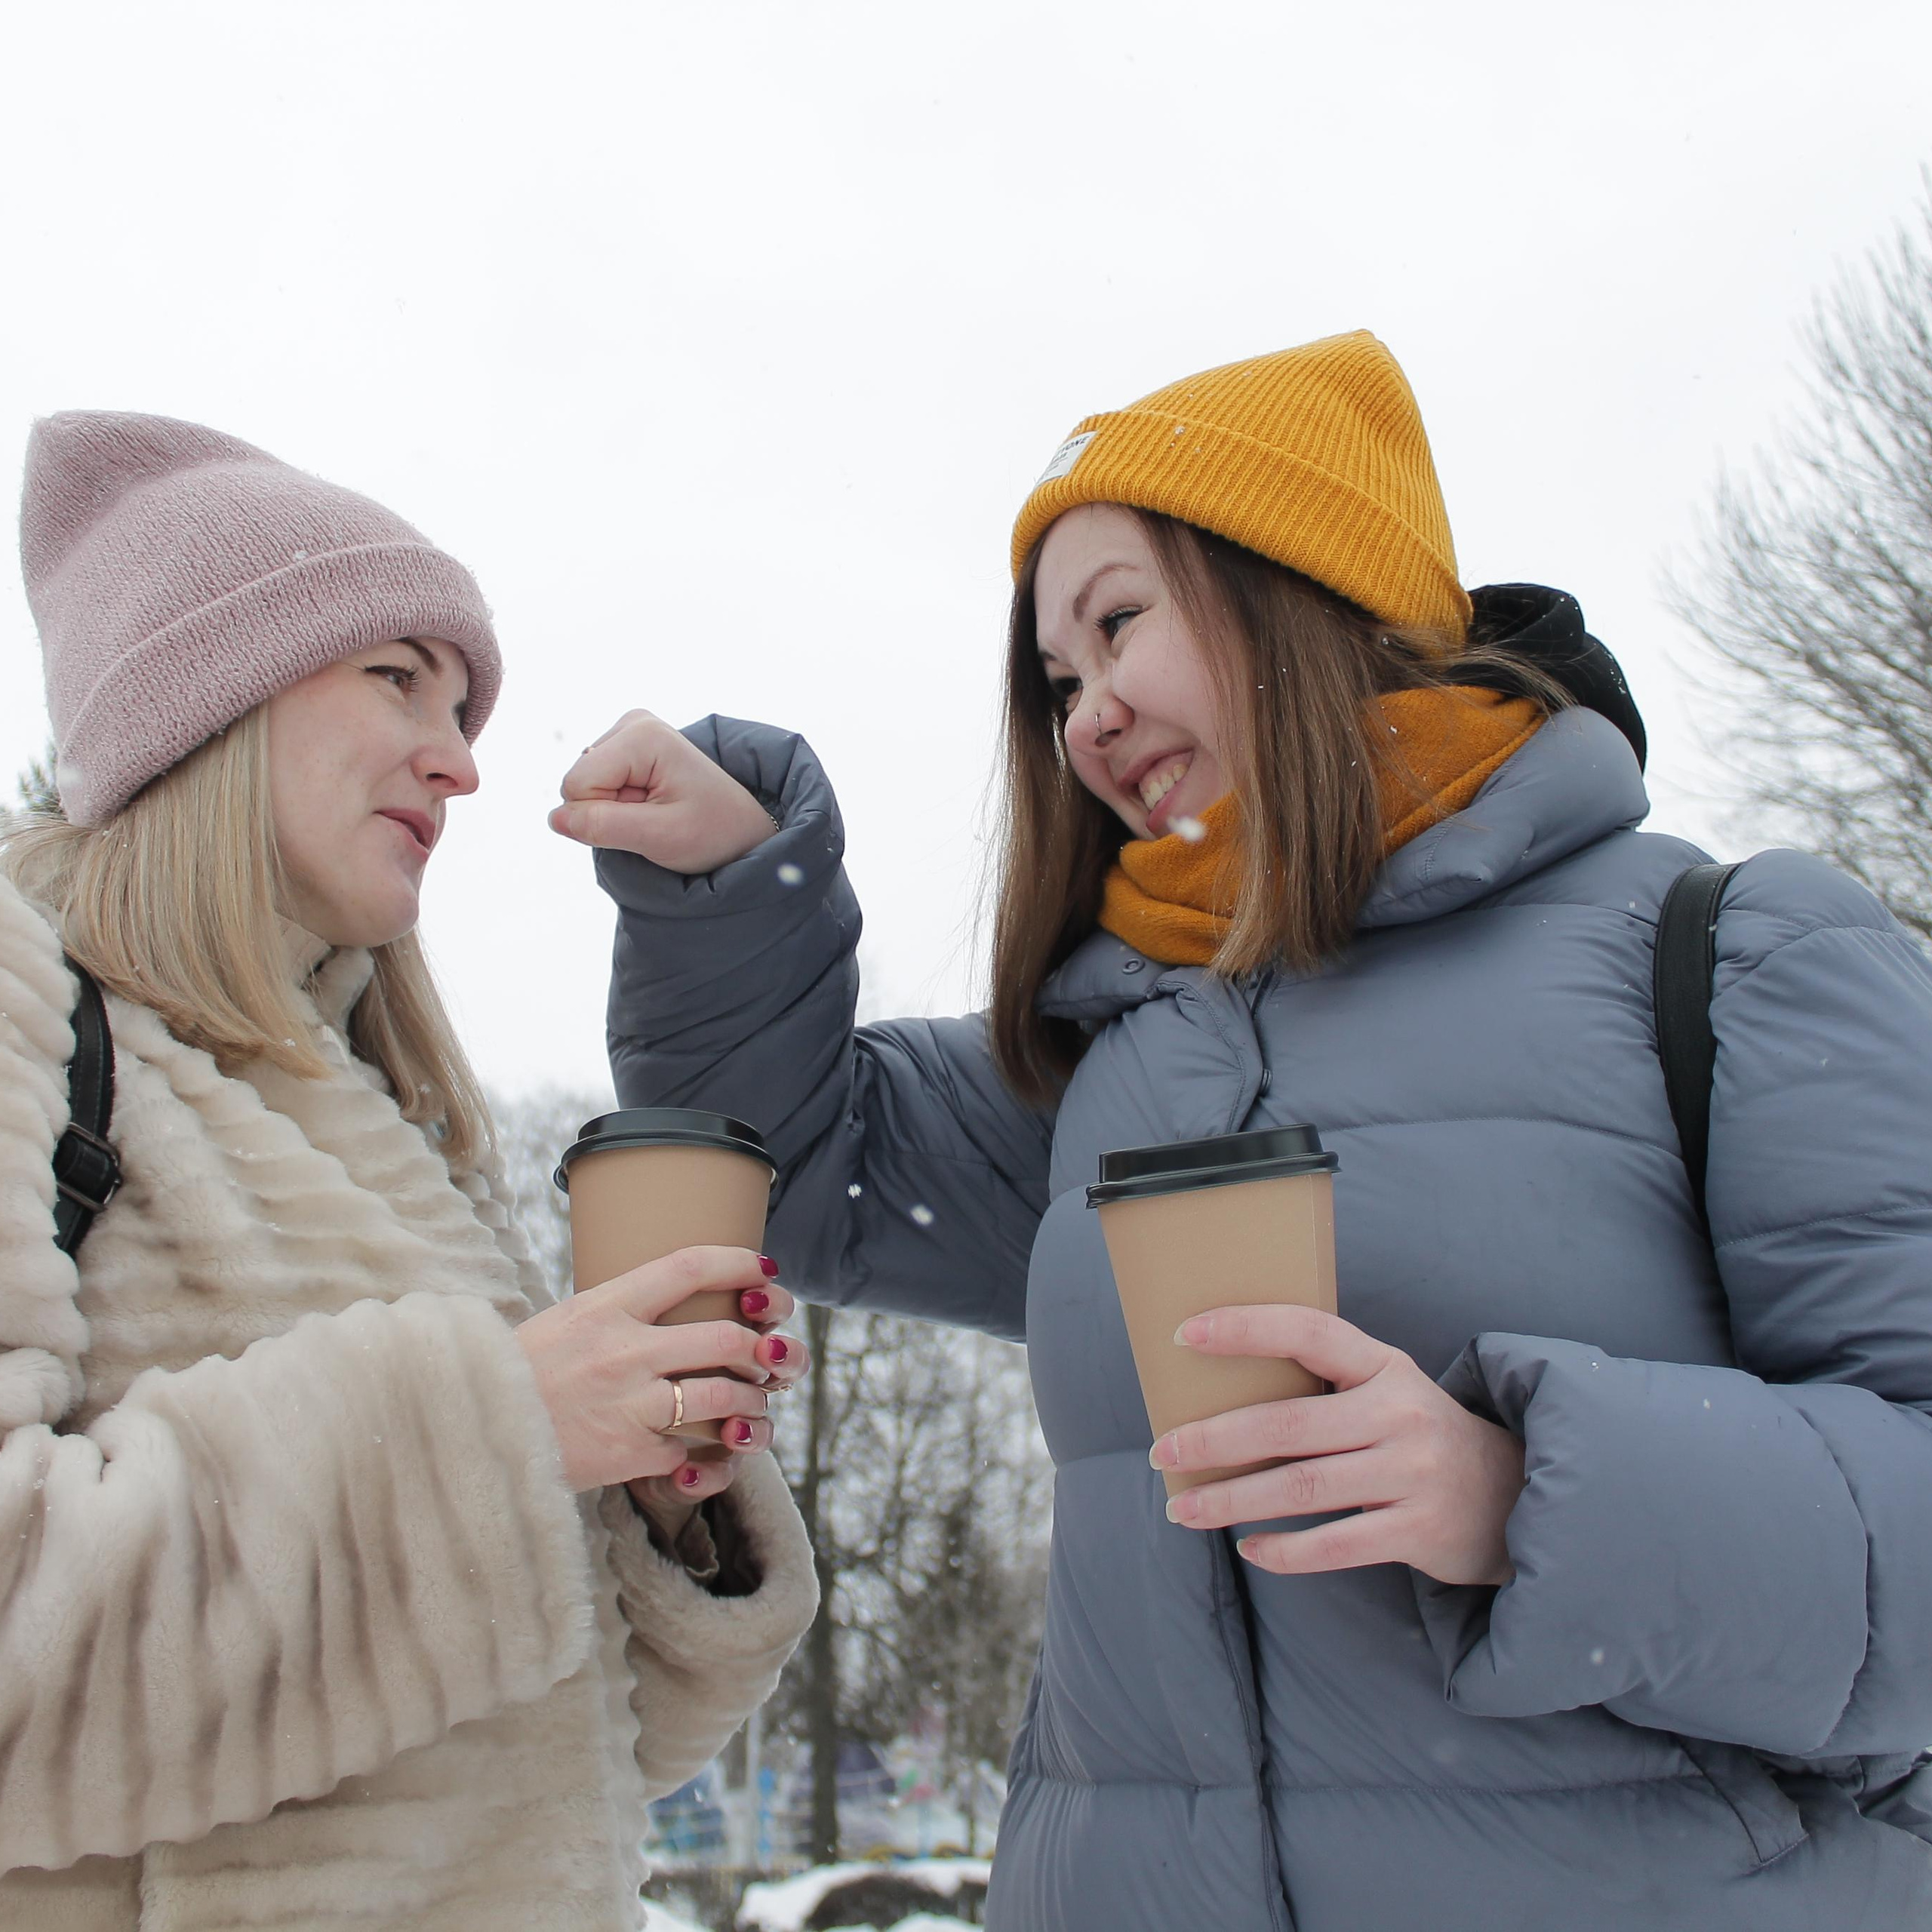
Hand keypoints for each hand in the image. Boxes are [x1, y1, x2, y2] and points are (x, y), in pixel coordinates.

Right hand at [513, 1246, 811, 1494]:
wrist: (470, 1430)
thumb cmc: (521, 1372)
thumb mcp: (567, 1320)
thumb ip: (621, 1309)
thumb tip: (679, 1294)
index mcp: (606, 1306)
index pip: (688, 1268)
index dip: (738, 1263)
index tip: (766, 1270)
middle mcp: (624, 1350)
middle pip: (725, 1337)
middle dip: (762, 1347)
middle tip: (771, 1353)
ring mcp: (628, 1404)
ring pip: (724, 1397)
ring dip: (752, 1402)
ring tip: (753, 1405)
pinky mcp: (627, 1453)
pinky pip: (693, 1453)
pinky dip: (709, 1457)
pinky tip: (709, 1454)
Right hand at [549, 709, 776, 873]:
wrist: (740, 829)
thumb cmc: (712, 833)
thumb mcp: (660, 837)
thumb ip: (603, 826)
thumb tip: (554, 819)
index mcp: (641, 736)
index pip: (576, 785)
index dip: (603, 816)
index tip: (649, 820)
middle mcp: (632, 723)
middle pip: (577, 783)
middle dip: (609, 811)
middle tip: (655, 817)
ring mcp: (629, 733)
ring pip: (583, 787)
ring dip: (615, 810)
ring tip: (657, 811)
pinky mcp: (626, 748)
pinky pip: (595, 786)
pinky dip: (619, 804)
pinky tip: (651, 804)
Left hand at [1151, 1305, 1525, 1586]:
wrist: (1514, 1495)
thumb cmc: (1418, 1433)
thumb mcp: (1386, 1389)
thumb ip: (1326, 1384)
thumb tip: (1219, 1392)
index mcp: (1385, 1367)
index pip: (1309, 1332)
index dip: (1247, 1328)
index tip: (1185, 1334)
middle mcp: (1399, 1416)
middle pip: (1288, 1424)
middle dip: (1214, 1439)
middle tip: (1163, 1451)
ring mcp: (1411, 1474)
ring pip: (1301, 1488)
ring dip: (1232, 1500)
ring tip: (1183, 1507)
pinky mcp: (1417, 1531)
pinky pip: (1334, 1544)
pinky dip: (1284, 1551)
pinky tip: (1249, 1548)